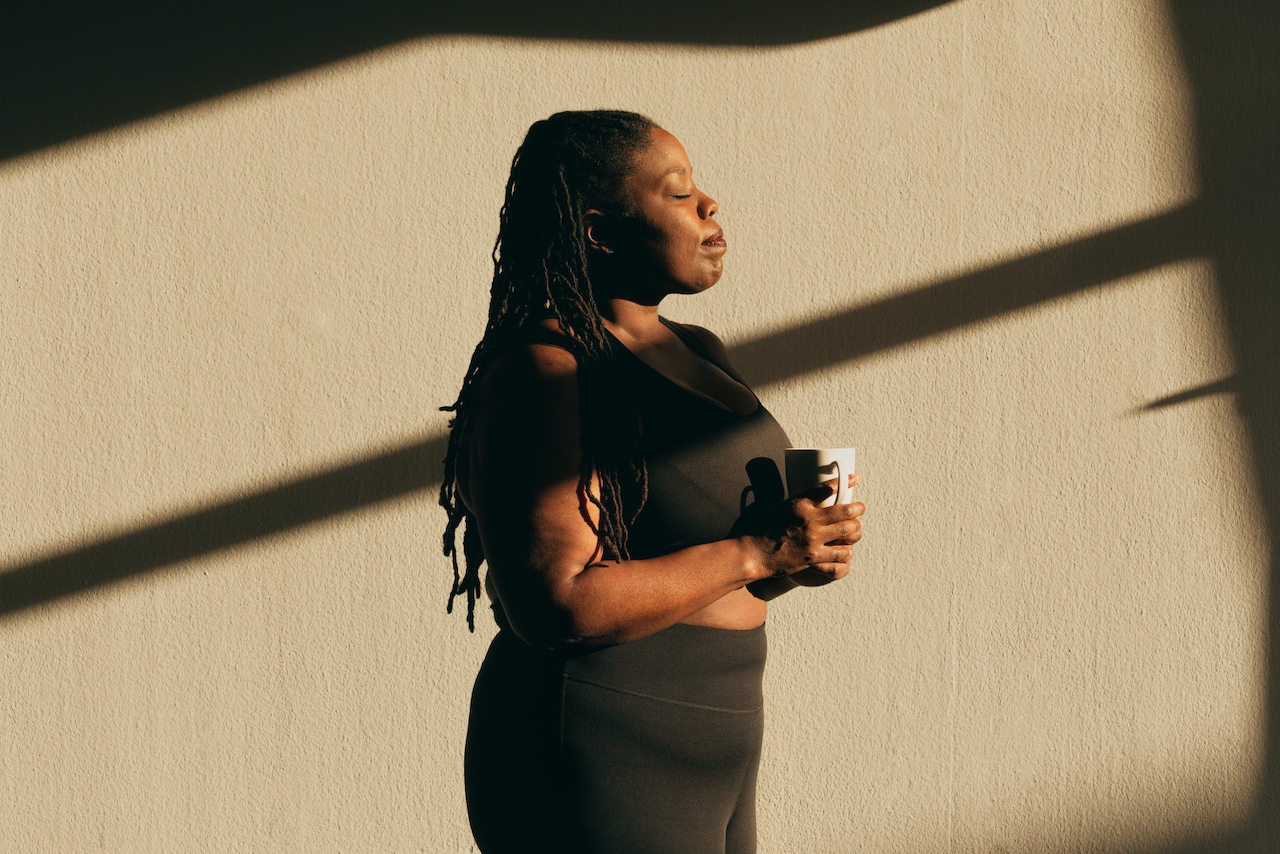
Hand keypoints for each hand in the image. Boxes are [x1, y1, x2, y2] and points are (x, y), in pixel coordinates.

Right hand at [739, 474, 865, 582]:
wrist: (753, 553)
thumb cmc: (762, 529)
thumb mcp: (780, 507)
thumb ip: (800, 503)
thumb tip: (816, 497)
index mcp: (800, 504)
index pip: (828, 488)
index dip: (846, 481)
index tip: (856, 478)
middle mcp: (809, 520)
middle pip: (844, 510)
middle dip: (858, 508)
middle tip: (862, 507)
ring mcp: (813, 539)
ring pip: (847, 531)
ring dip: (856, 528)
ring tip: (858, 527)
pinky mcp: (814, 557)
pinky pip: (839, 553)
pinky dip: (847, 550)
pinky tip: (847, 549)